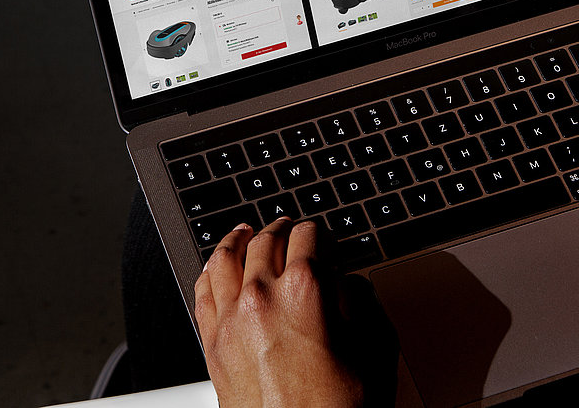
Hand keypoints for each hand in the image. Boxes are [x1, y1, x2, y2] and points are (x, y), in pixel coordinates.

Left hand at [194, 218, 395, 407]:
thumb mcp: (376, 347)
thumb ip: (365, 303)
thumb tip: (352, 287)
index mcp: (306, 290)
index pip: (310, 235)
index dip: (322, 234)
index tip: (326, 240)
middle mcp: (262, 297)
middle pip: (267, 240)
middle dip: (283, 230)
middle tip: (292, 231)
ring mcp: (231, 320)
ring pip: (226, 258)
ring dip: (239, 240)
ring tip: (247, 233)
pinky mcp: (212, 345)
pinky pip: (202, 292)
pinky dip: (209, 272)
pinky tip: (216, 268)